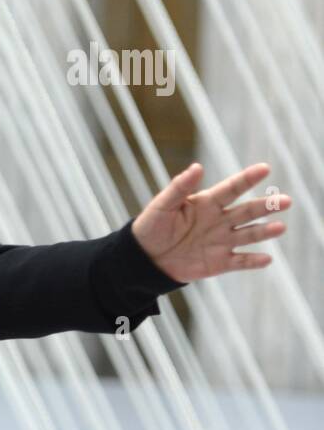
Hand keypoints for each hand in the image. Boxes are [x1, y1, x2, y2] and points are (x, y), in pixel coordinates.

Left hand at [131, 163, 290, 283]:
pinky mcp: (220, 262)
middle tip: (285, 200)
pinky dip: (253, 261)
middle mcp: (220, 220)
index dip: (247, 178)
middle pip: (247, 211)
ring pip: (249, 234)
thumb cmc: (152, 227)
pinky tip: (266, 259)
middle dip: (267, 206)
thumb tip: (197, 166)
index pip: (232, 188)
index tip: (264, 168)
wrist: (145, 258)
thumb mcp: (162, 205)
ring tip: (279, 227)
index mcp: (207, 203)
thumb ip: (179, 187)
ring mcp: (222, 241)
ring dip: (265, 231)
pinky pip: (241, 261)